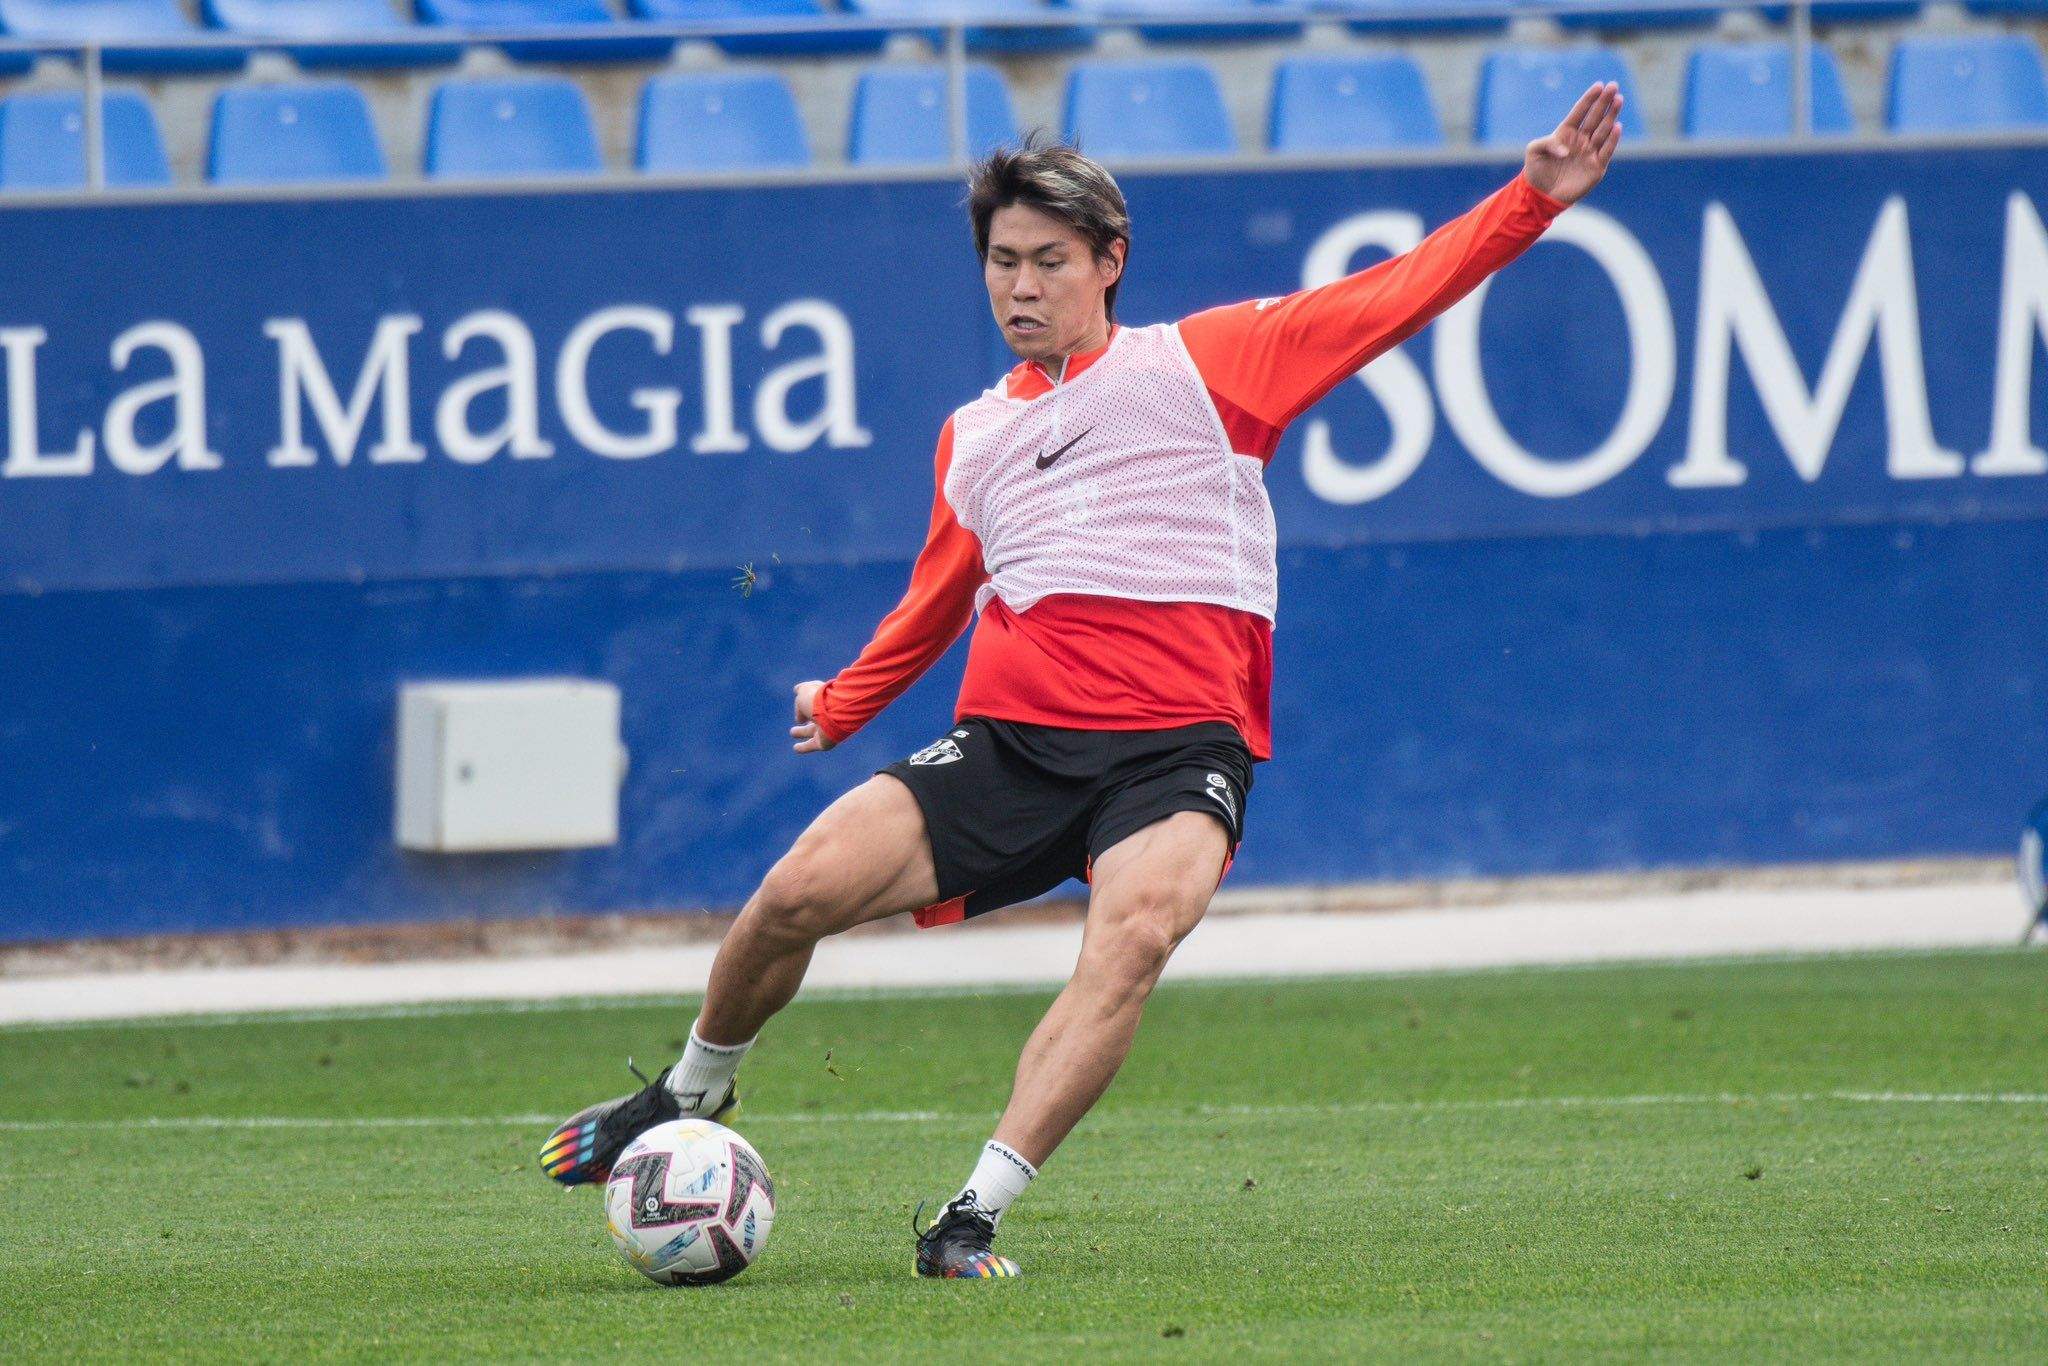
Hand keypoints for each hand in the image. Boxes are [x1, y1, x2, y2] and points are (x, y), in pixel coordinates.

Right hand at [790, 680, 834, 753]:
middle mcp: (829, 713)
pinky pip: (813, 745)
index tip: (797, 696)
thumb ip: (800, 697)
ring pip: (813, 731)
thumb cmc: (820, 698)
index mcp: (826, 698)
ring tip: (793, 732)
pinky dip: (804, 747)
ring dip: (803, 732)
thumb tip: (800, 713)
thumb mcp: (805, 691)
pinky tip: (796, 748)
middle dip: (806, 716)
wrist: (836, 712)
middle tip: (799, 719)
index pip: (815, 698)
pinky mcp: (825, 742)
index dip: (806, 698)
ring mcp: (828, 728)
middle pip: (816, 716)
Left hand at [1523, 82, 1623, 206]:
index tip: (1599, 85)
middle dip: (1604, 101)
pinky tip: (1617, 126)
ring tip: (1618, 100)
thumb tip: (1566, 150)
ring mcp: (1590, 152)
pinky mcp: (1597, 167)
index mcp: (1566, 133)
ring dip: (1611, 115)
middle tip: (1614, 86)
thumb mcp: (1534, 151)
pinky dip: (1612, 139)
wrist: (1541, 195)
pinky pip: (1607, 151)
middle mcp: (1581, 140)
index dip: (1589, 99)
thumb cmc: (1536, 171)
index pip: (1580, 112)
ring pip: (1603, 130)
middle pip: (1595, 117)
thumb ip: (1546, 143)